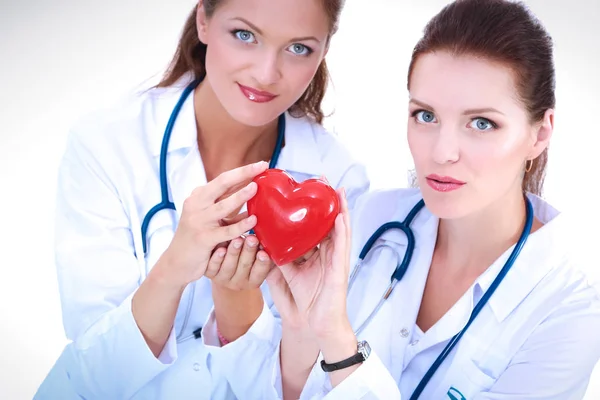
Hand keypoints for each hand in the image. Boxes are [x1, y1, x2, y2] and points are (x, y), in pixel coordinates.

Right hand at [158, 161, 268, 287]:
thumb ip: (227, 204)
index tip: (261, 164)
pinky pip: (225, 231)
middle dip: (243, 173)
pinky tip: (253, 220)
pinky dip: (240, 225)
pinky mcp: (203, 238)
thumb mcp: (210, 216)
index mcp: (199, 196)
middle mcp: (196, 204)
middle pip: (222, 183)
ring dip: (241, 196)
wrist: (176, 262)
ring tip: (256, 188)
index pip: (223, 179)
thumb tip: (252, 191)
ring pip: (223, 205)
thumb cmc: (198, 237)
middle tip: (262, 166)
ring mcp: (199, 221)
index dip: (242, 171)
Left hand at [205, 233, 274, 289]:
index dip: (262, 263)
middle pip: (245, 267)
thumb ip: (265, 252)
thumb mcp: (257, 258)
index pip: (260, 272)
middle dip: (248, 252)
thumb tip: (277, 239)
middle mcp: (239, 283)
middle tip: (251, 239)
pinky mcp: (210, 274)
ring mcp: (224, 280)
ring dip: (234, 252)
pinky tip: (220, 248)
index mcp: (254, 281)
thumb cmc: (246, 259)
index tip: (264, 252)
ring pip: (229, 267)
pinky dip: (217, 258)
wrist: (224, 270)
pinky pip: (213, 268)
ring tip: (237, 239)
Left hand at [266, 188, 352, 338]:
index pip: (314, 225)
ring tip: (337, 190)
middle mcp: (327, 253)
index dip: (312, 207)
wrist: (307, 325)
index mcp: (314, 253)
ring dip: (340, 209)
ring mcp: (335, 260)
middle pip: (328, 221)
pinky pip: (341, 246)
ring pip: (340, 229)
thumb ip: (275, 256)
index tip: (306, 189)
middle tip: (323, 180)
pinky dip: (341, 230)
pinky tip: (340, 215)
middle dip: (327, 201)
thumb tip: (261, 240)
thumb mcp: (282, 273)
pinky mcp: (339, 269)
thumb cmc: (299, 302)